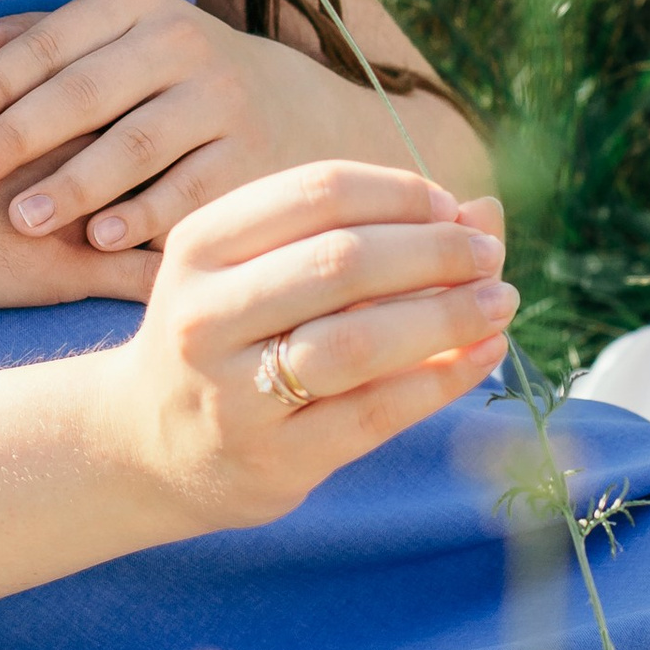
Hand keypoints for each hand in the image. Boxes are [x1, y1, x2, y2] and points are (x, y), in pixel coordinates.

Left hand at [0, 0, 485, 251]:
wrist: (295, 108)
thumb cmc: (163, 76)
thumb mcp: (109, 39)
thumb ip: (32, 39)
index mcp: (136, 4)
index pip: (56, 39)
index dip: (1, 77)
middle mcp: (183, 42)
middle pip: (90, 91)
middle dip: (23, 133)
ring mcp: (224, 100)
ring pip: (138, 143)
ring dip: (75, 183)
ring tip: (20, 218)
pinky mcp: (254, 158)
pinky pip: (190, 191)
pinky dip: (142, 217)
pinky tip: (96, 242)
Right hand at [97, 160, 517, 531]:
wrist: (150, 444)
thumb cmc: (232, 335)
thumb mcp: (265, 268)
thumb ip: (365, 232)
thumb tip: (484, 213)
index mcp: (202, 244)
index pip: (318, 192)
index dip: (400, 193)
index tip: (450, 207)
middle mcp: (206, 314)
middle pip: (341, 262)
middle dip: (436, 251)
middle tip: (489, 256)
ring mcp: (233, 392)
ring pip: (359, 341)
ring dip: (447, 315)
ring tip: (500, 302)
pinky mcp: (274, 458)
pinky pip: (376, 410)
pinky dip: (443, 379)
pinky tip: (482, 355)